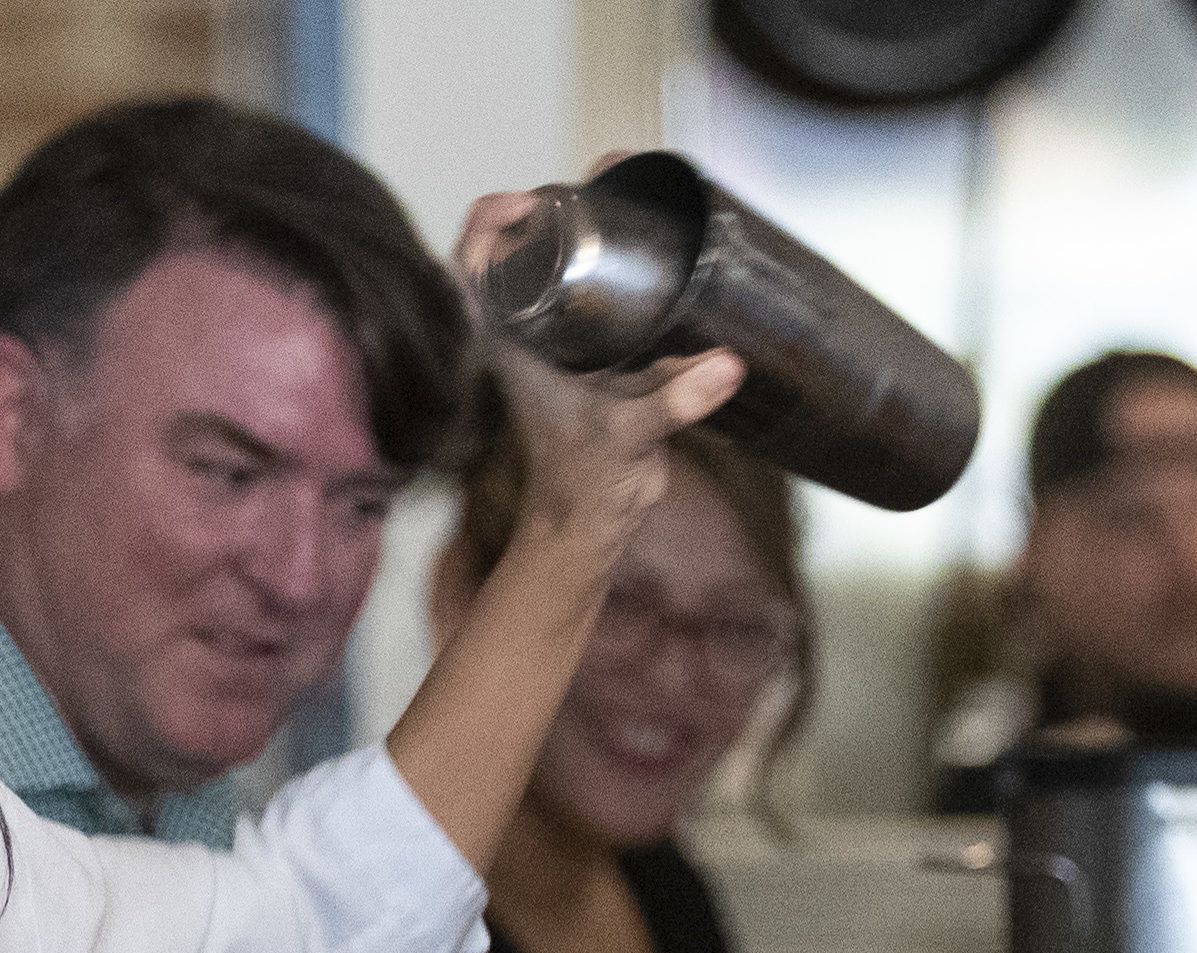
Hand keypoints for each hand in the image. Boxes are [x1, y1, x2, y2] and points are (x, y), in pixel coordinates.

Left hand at [452, 191, 744, 548]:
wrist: (591, 522)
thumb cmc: (584, 480)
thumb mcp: (627, 435)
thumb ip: (672, 402)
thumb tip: (725, 368)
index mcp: (512, 341)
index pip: (471, 261)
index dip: (492, 219)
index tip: (534, 201)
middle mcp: (529, 332)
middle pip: (520, 249)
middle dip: (553, 209)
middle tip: (597, 185)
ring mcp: (560, 342)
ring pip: (560, 268)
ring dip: (586, 233)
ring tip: (623, 197)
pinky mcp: (596, 356)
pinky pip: (600, 298)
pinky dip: (622, 271)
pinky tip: (655, 251)